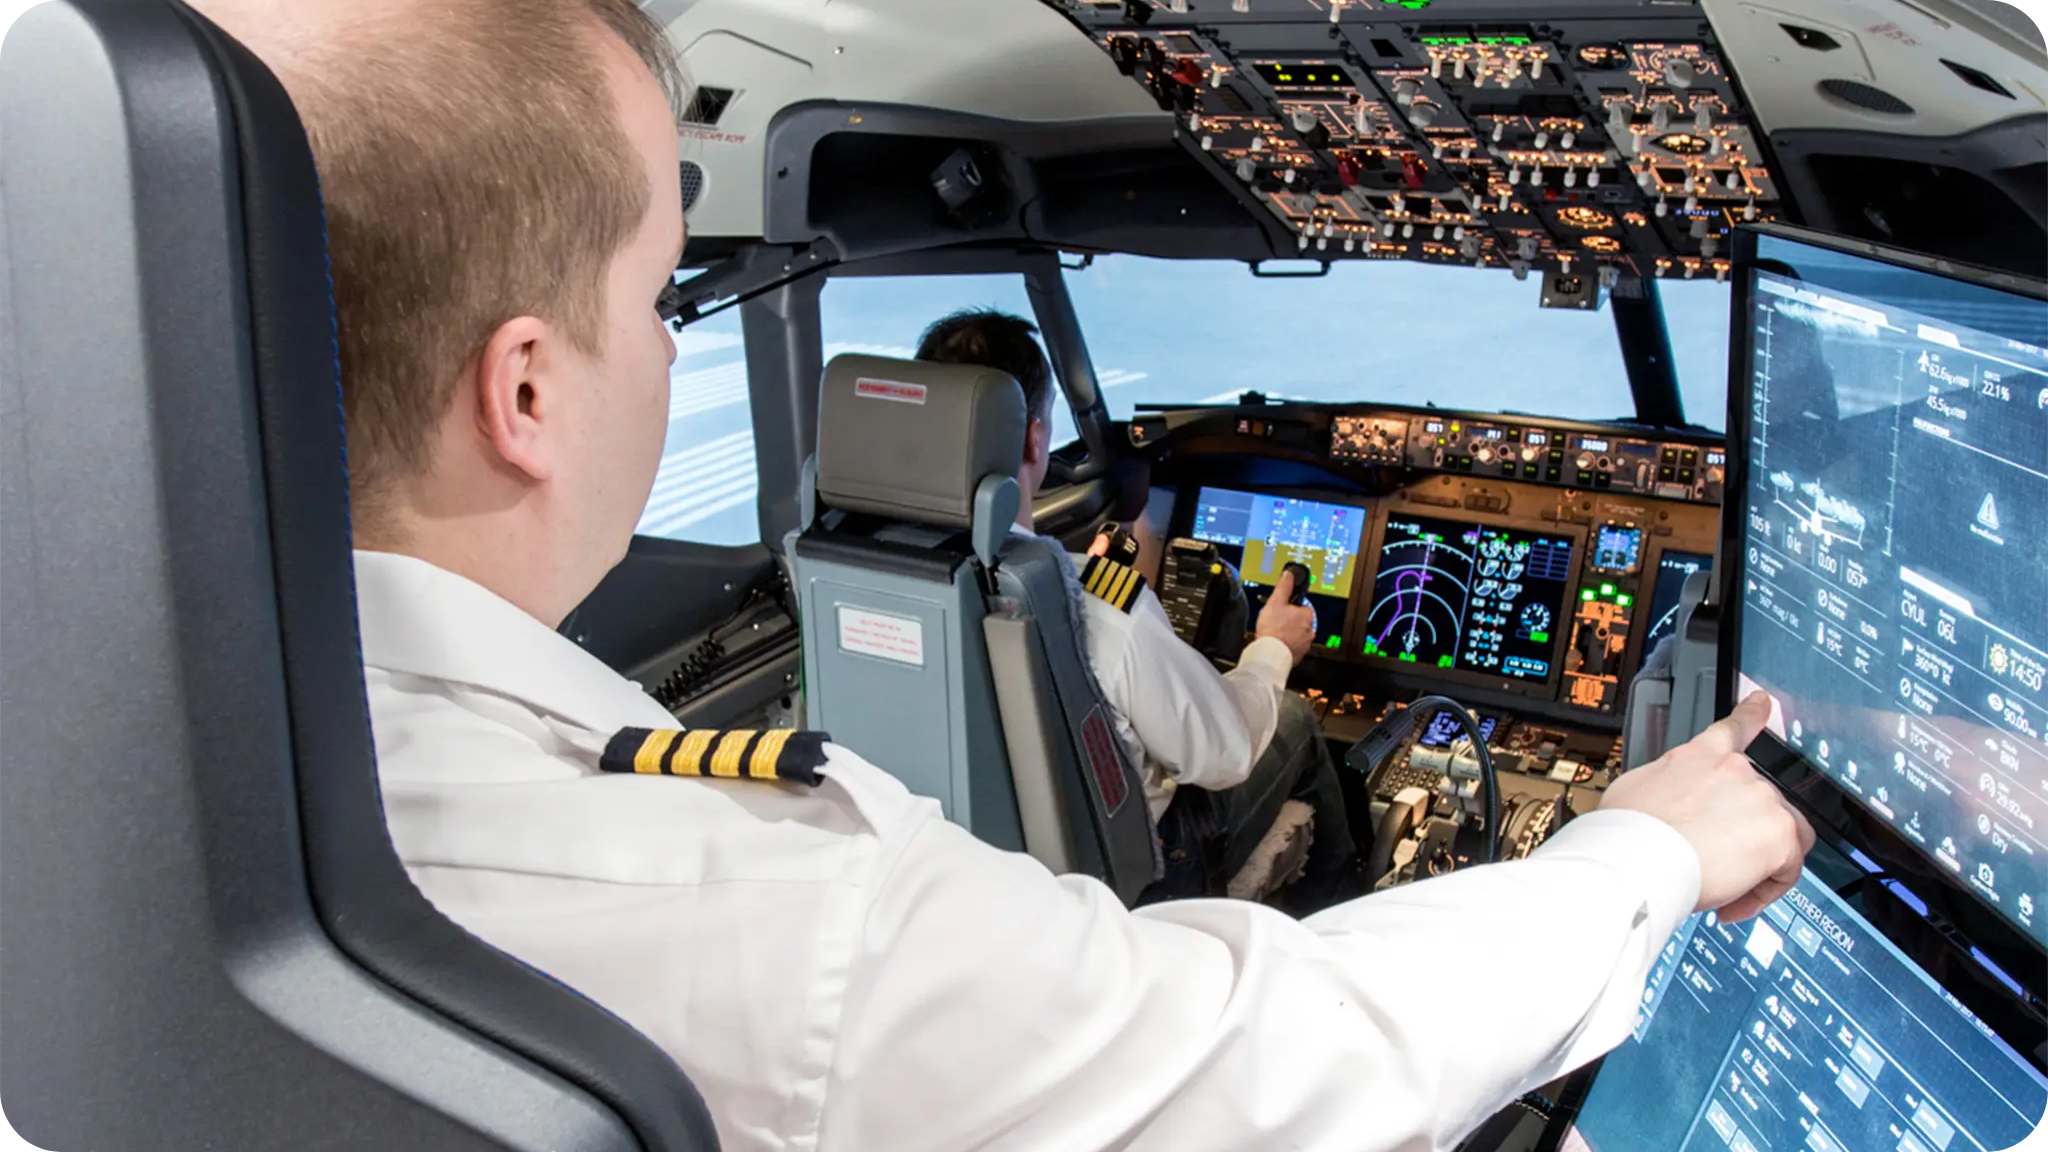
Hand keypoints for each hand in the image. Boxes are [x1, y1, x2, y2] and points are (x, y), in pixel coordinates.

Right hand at [1253, 570, 1315, 664]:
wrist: (1270, 654)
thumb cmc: (1273, 629)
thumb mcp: (1275, 602)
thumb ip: (1284, 587)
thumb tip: (1289, 575)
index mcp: (1307, 615)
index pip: (1301, 607)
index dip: (1289, 608)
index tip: (1280, 611)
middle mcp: (1309, 630)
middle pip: (1299, 622)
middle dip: (1289, 622)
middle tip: (1275, 623)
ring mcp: (1305, 644)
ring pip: (1297, 635)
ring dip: (1288, 634)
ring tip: (1274, 634)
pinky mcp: (1299, 655)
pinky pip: (1294, 647)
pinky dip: (1287, 645)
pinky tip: (1276, 644)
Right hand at [1599, 691, 1814, 921]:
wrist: (1637, 857)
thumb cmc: (1626, 831)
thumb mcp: (1636, 788)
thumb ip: (1666, 787)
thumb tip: (1665, 804)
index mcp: (1699, 755)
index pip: (1734, 727)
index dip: (1753, 713)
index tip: (1763, 703)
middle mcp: (1735, 770)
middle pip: (1761, 802)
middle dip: (1744, 837)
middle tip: (1716, 865)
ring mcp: (1761, 799)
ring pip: (1781, 836)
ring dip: (1758, 865)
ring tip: (1724, 888)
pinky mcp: (1778, 834)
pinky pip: (1788, 869)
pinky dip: (1764, 891)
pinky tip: (1737, 903)